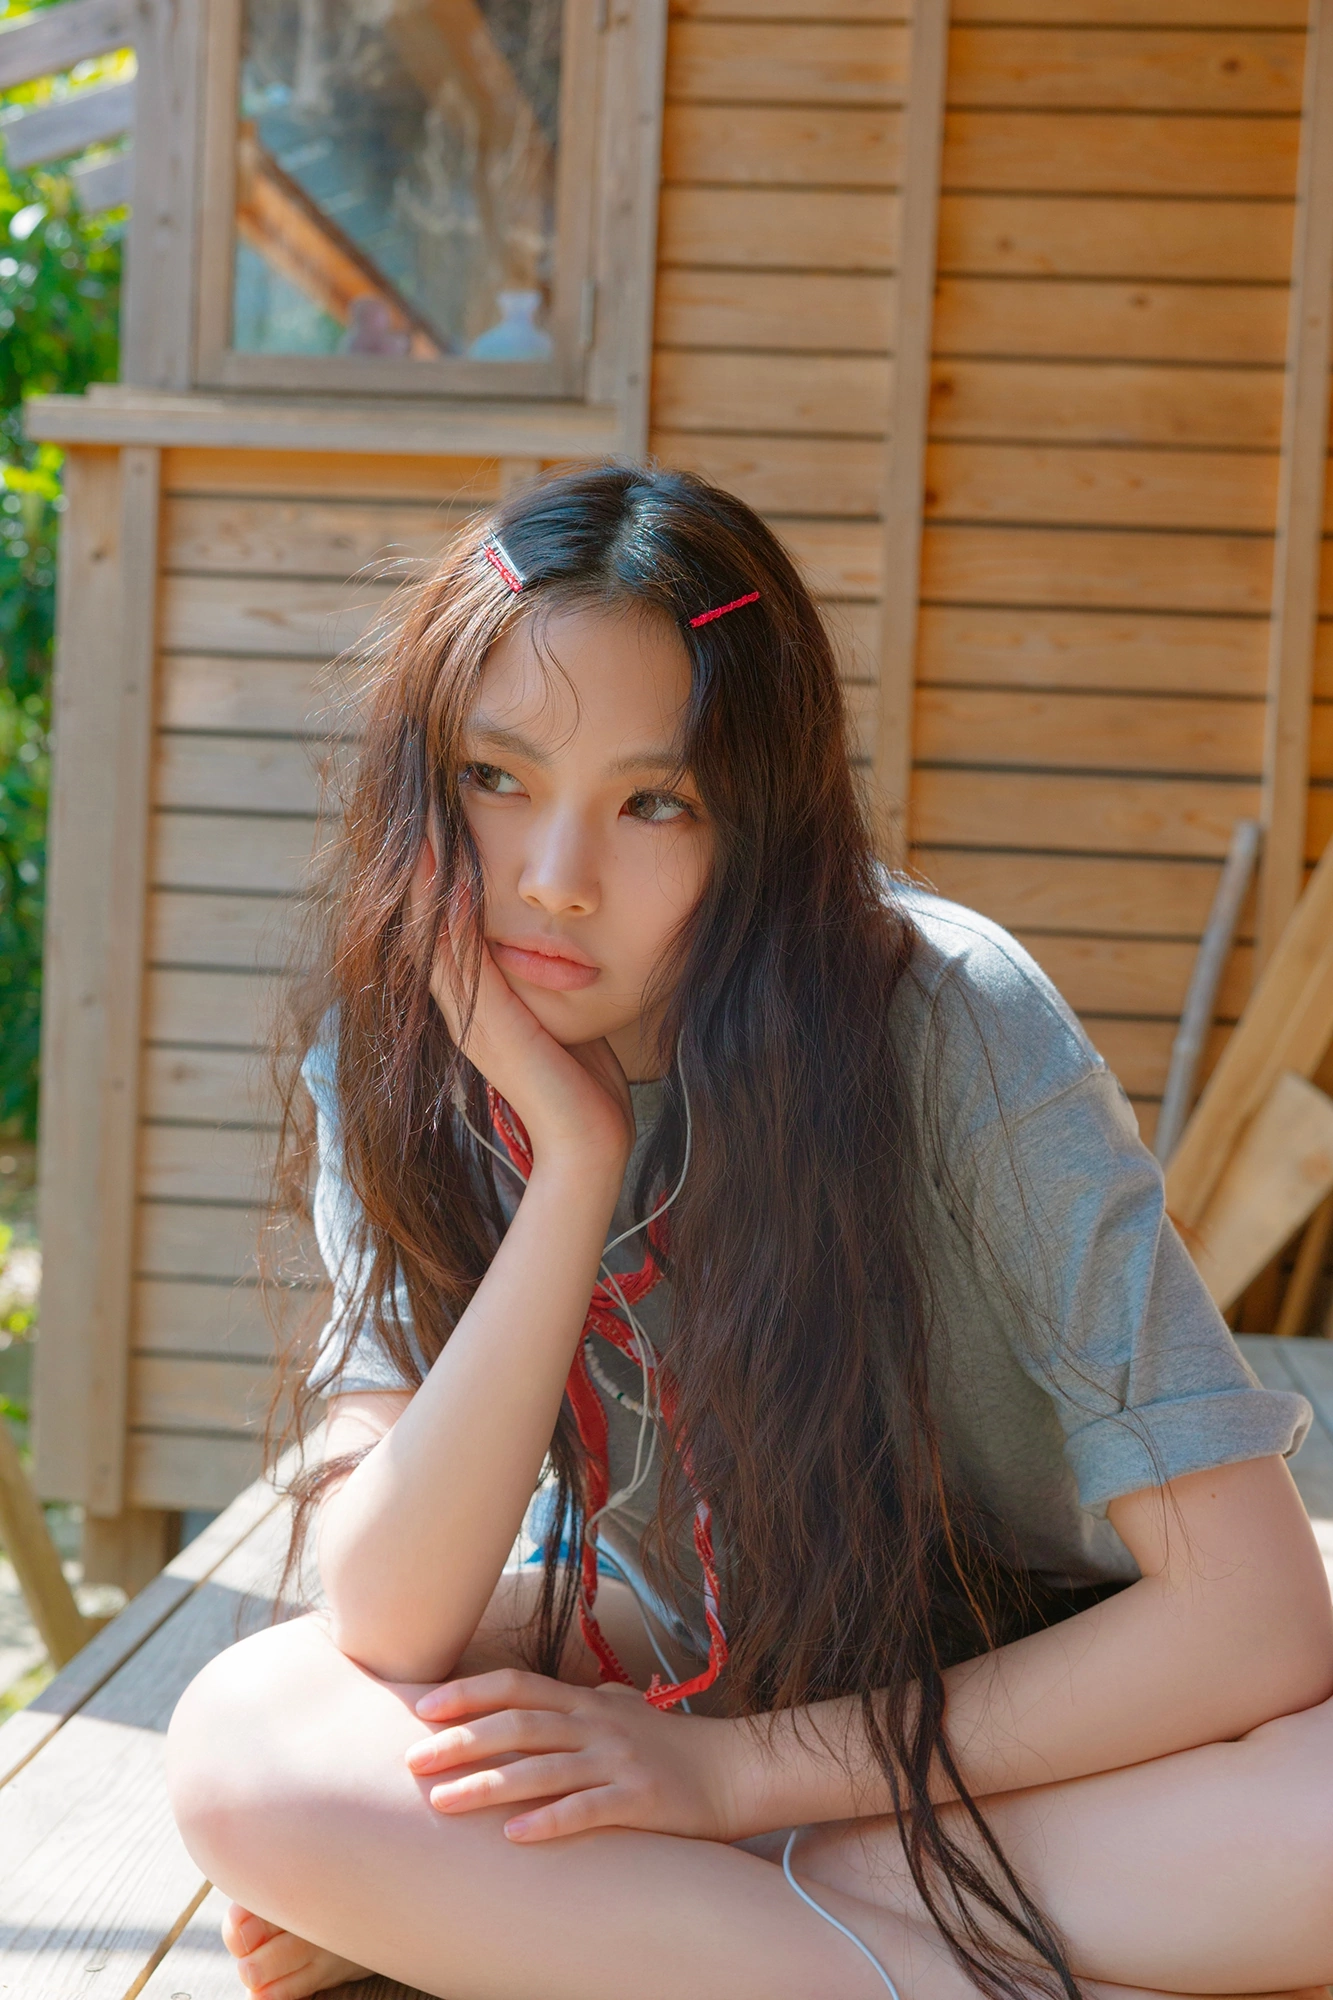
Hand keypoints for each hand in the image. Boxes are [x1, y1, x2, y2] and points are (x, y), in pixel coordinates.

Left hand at [404, 1667, 743, 1843]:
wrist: (735, 1770)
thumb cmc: (675, 1745)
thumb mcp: (625, 1712)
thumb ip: (588, 1703)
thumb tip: (556, 1696)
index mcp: (587, 1703)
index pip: (517, 1686)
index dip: (469, 1694)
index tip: (423, 1708)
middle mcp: (596, 1724)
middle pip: (518, 1725)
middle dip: (461, 1741)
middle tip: (413, 1761)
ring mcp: (617, 1760)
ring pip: (541, 1769)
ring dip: (487, 1785)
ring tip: (443, 1803)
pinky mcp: (639, 1799)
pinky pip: (586, 1809)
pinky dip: (548, 1820)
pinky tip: (514, 1836)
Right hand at [408, 839, 632, 1181]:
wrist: (590, 1140)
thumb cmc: (584, 1077)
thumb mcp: (558, 1009)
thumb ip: (544, 973)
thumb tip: (555, 935)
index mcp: (474, 994)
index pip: (441, 917)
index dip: (431, 865)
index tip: (434, 806)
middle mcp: (459, 1001)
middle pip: (422, 916)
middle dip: (416, 856)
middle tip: (413, 797)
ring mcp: (466, 1014)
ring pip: (429, 931)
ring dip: (421, 874)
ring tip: (418, 817)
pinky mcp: (484, 1027)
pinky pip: (457, 961)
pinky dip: (447, 919)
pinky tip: (449, 877)